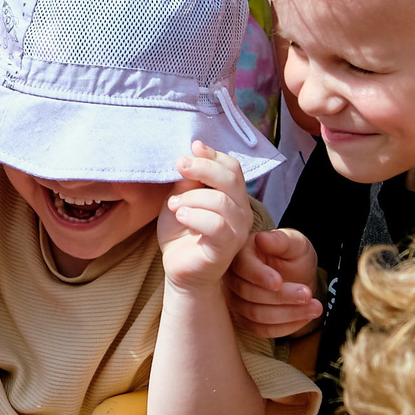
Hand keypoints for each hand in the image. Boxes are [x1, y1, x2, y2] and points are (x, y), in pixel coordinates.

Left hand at [160, 140, 254, 291]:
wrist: (177, 267)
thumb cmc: (181, 232)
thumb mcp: (181, 198)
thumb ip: (189, 180)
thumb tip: (192, 153)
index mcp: (233, 196)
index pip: (233, 167)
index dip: (214, 155)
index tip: (193, 148)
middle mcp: (241, 212)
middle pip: (231, 179)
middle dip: (203, 168)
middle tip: (180, 166)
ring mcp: (237, 231)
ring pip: (221, 201)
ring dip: (192, 197)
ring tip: (173, 204)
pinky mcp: (226, 248)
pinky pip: (216, 225)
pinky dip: (194, 216)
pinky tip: (180, 216)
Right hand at [228, 226, 320, 335]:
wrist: (297, 276)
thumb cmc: (293, 255)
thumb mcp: (295, 243)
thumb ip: (282, 240)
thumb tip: (263, 238)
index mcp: (241, 252)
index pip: (243, 266)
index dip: (259, 276)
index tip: (278, 282)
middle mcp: (232, 276)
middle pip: (248, 293)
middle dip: (282, 297)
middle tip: (308, 294)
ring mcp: (235, 299)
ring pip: (255, 315)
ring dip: (288, 314)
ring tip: (315, 307)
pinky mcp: (243, 318)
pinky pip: (261, 330)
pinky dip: (285, 327)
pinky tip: (305, 318)